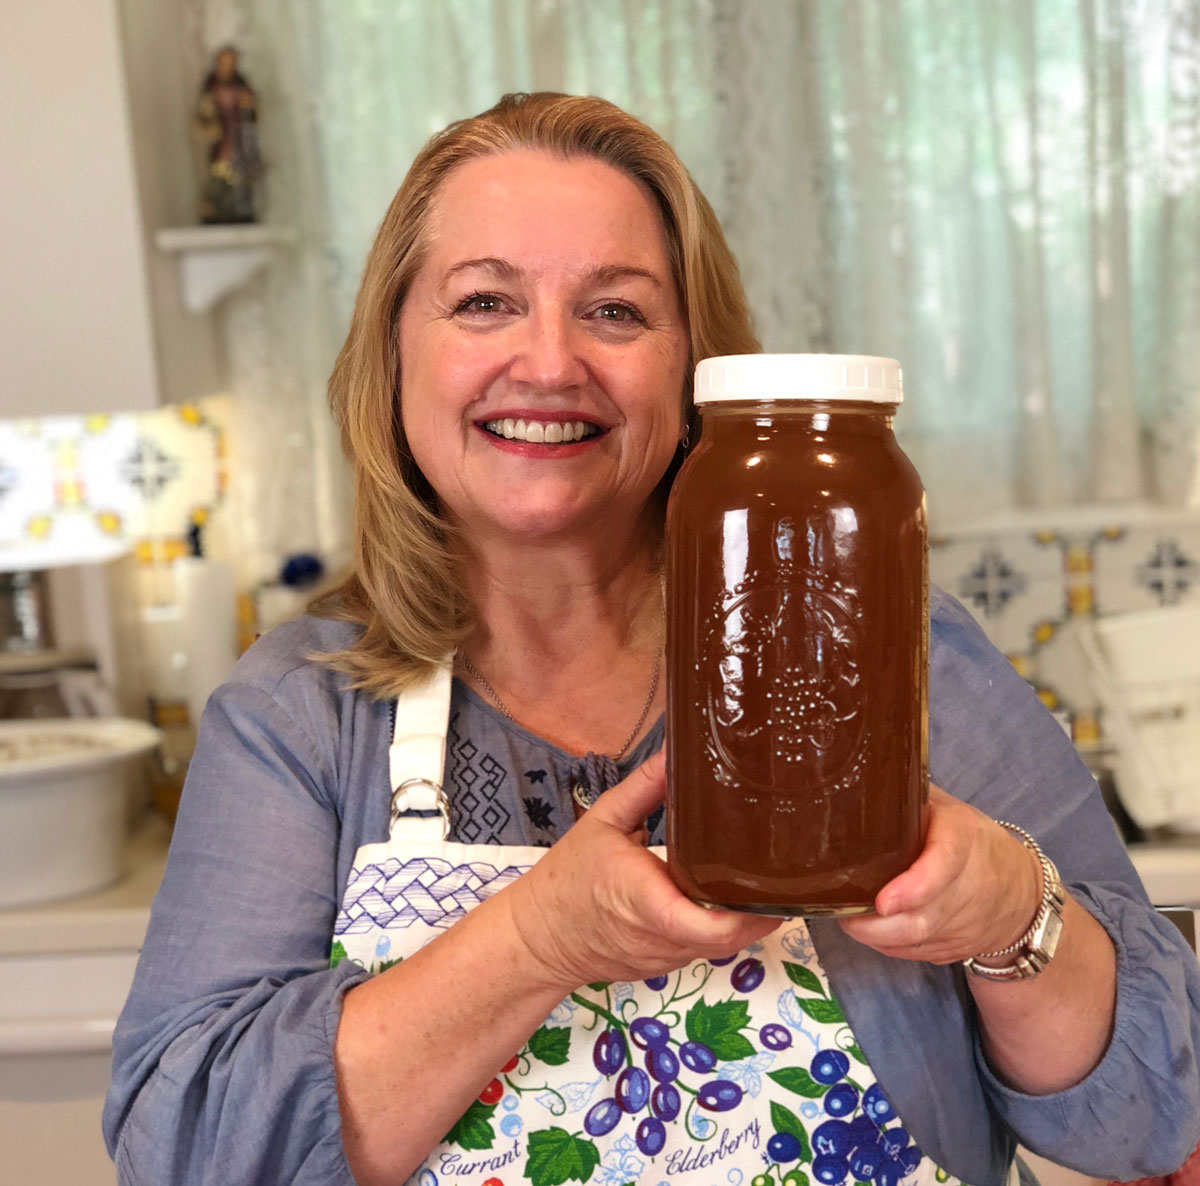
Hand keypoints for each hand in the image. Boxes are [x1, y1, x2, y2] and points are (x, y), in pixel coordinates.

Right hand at [504, 750, 780, 990]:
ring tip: (773, 879)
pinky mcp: (666, 967)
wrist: (538, 937)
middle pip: (731, 937)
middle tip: (791, 870)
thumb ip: (645, 787)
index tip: (774, 881)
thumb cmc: (567, 877)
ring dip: (749, 920)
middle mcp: (661, 937)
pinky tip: (736, 899)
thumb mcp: (602, 820)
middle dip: (765, 909)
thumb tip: (677, 750)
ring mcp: (666, 958)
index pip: (708, 924)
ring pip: (724, 946)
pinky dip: (724, 928)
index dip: (750, 912)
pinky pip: (705, 949)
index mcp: (645, 899)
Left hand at [838, 785, 1040, 964]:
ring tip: (846, 918)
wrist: (1018, 890)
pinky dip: (888, 946)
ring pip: (916, 942)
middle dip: (877, 925)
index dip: (914, 888)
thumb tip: (856, 781)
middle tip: (843, 912)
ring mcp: (964, 924)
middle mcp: (969, 886)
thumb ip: (907, 797)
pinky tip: (868, 930)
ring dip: (876, 937)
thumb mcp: (944, 807)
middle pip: (922, 918)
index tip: (883, 902)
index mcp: (963, 839)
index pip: (943, 866)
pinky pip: (915, 954)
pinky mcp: (955, 949)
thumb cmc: (968, 837)